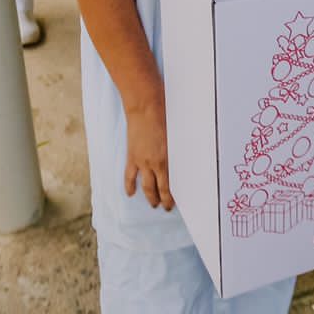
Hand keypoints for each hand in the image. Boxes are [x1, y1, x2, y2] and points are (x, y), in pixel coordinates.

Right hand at [124, 96, 172, 210]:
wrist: (144, 105)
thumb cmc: (165, 114)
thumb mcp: (177, 133)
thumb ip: (178, 148)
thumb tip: (183, 157)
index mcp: (169, 158)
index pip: (172, 183)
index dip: (174, 194)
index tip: (178, 201)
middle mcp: (155, 163)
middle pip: (160, 189)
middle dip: (163, 200)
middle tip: (166, 207)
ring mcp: (142, 161)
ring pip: (146, 186)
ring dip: (150, 197)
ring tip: (153, 204)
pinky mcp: (132, 156)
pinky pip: (130, 176)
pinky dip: (129, 186)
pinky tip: (130, 194)